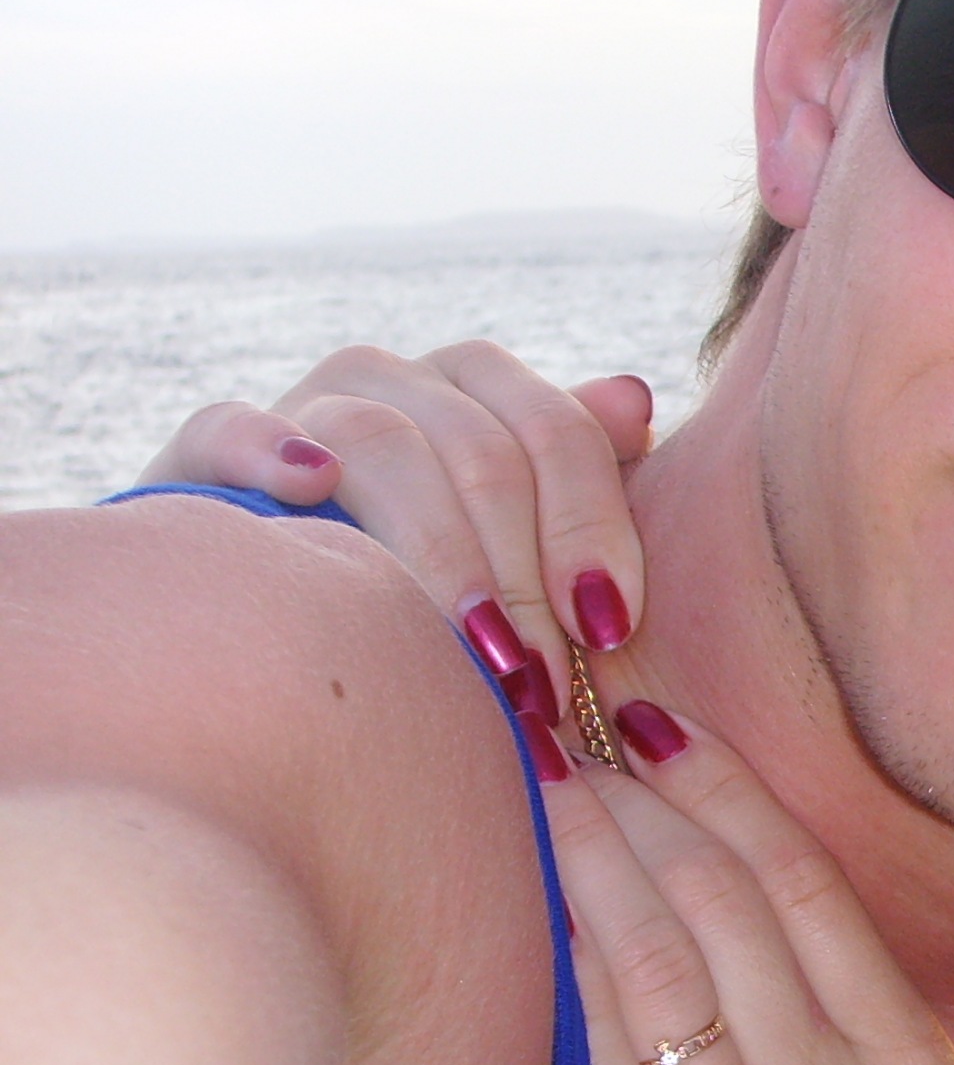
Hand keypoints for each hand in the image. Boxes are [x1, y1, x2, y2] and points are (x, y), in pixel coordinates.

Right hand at [136, 343, 653, 728]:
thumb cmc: (444, 588)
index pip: (558, 431)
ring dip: (437, 555)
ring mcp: (304, 406)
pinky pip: (228, 425)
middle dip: (521, 576)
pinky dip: (268, 448)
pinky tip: (311, 490)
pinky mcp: (207, 450)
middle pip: (482, 450)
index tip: (609, 630)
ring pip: (380, 446)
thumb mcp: (531, 542)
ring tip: (474, 655)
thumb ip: (586, 479)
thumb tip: (634, 400)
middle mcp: (396, 380)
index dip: (591, 528)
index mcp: (483, 390)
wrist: (286, 616)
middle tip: (543, 684)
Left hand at [534, 714, 953, 1064]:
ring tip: (541, 795)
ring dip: (595, 869)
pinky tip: (528, 932)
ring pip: (660, 978)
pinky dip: (564, 996)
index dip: (733, 801)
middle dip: (643, 804)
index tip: (671, 732)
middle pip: (725, 913)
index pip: (813, 902)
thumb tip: (844, 986)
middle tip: (573, 731)